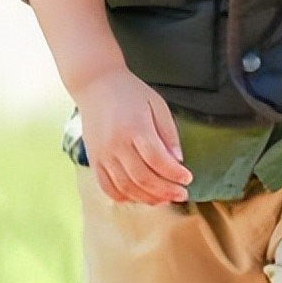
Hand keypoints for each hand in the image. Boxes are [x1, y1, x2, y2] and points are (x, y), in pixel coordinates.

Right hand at [74, 68, 192, 205]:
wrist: (95, 84)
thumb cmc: (130, 92)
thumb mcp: (157, 104)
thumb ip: (168, 132)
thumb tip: (178, 160)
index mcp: (135, 127)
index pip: (158, 160)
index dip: (175, 174)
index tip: (188, 178)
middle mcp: (116, 144)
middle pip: (143, 178)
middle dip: (166, 191)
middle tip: (181, 194)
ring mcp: (102, 155)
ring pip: (126, 187)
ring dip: (148, 198)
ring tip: (165, 198)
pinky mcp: (93, 160)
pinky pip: (107, 188)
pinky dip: (124, 197)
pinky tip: (140, 196)